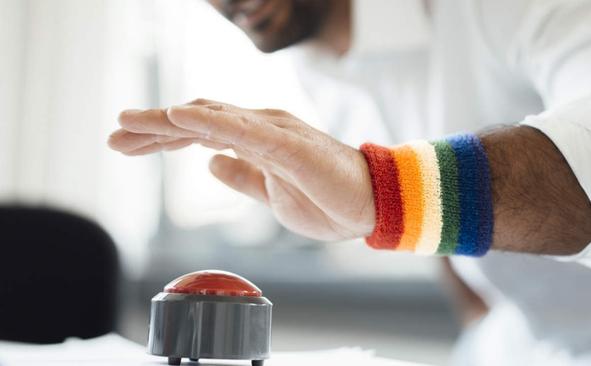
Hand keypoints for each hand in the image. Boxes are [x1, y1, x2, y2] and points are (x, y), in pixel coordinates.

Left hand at [108, 99, 374, 240]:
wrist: (373, 207)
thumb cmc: (329, 200)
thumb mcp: (271, 193)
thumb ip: (243, 176)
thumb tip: (211, 164)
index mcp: (257, 141)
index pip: (200, 132)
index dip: (163, 136)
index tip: (129, 145)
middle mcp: (261, 128)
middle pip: (197, 120)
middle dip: (153, 127)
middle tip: (115, 134)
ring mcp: (274, 132)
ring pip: (211, 118)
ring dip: (167, 120)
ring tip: (128, 122)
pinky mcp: (287, 144)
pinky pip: (241, 129)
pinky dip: (208, 120)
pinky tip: (178, 116)